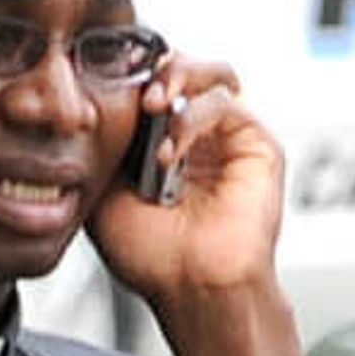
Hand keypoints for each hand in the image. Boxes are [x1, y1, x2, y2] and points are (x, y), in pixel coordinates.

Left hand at [86, 55, 303, 355]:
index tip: (108, 86)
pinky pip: (227, 104)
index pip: (156, 81)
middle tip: (137, 95)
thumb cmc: (153, 255)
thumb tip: (95, 104)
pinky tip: (170, 154)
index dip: (136, 75)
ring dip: (179, 79)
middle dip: (159, 69)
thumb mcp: (105, 191)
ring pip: (214, 74)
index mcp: (167, 140)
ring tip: (152, 105)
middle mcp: (202, 134)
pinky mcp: (258, 146)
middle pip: (187, 67)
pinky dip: (193, 118)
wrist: (191, 287)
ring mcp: (231, 138)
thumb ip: (106, 145)